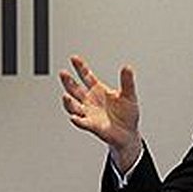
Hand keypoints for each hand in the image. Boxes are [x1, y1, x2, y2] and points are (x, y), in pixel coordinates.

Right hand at [60, 55, 141, 169]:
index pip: (86, 76)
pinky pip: (83, 123)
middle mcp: (90, 100)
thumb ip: (127, 82)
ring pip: (74, 106)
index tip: (74, 58)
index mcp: (98, 90)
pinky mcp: (92, 126)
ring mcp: (89, 113)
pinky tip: (74, 117)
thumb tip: (127, 67)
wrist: (128, 133)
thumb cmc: (127, 113)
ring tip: (66, 96)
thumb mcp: (129, 95)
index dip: (80, 67)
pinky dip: (78, 120)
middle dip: (68, 82)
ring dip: (69, 102)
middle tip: (63, 73)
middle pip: (75, 89)